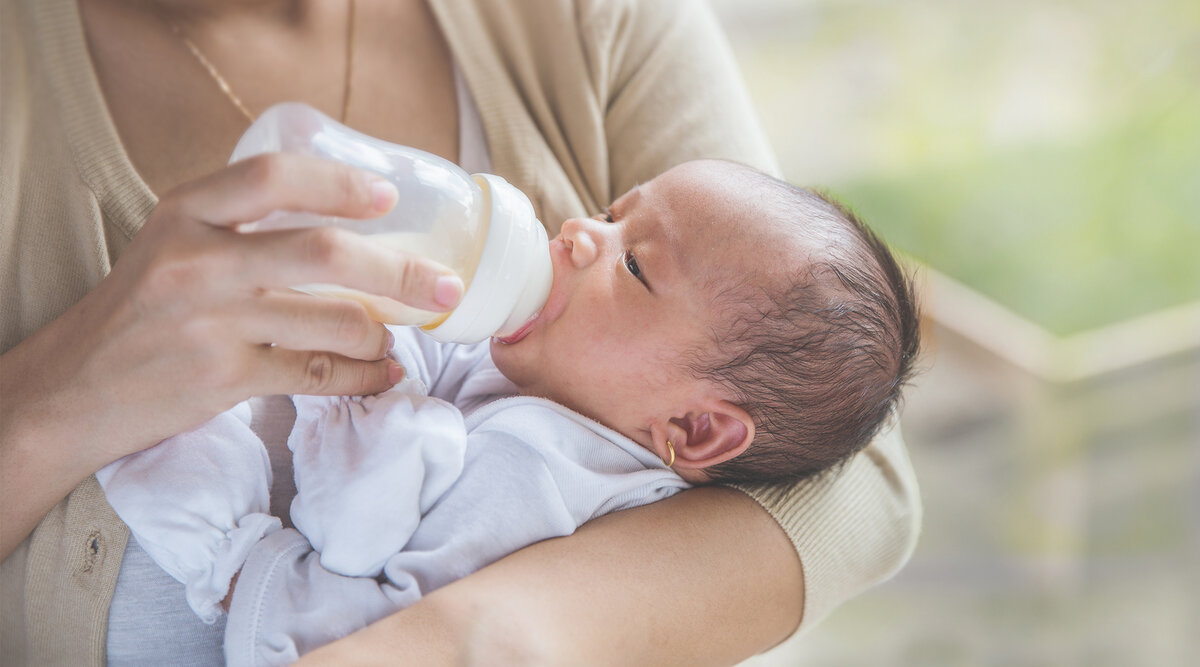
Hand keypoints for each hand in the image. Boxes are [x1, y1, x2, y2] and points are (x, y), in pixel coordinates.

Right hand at [0, 153, 462, 557]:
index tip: (388, 198)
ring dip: (385, 332)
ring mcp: (212, 323)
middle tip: (444, 285)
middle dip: (401, 271)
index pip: (274, 177)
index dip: (341, 184)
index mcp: (187, 213)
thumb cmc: (142, 308)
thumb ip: (244, 225)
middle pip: (324, 254)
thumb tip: (352, 223)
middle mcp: (198, 262)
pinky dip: (364, 376)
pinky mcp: (224, 379)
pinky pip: (320, 375)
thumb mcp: (174, 242)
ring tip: (399, 335)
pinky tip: (383, 374)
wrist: (75, 387)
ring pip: (334, 322)